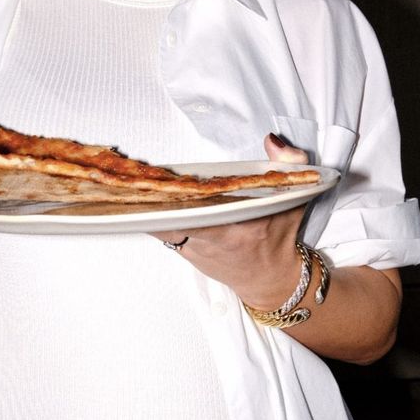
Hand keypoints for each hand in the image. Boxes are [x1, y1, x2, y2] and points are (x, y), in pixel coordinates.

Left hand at [149, 134, 310, 310]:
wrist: (268, 279)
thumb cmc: (278, 235)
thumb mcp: (294, 199)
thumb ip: (290, 165)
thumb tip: (271, 141)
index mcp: (239, 229)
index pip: (203, 215)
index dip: (179, 202)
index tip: (162, 183)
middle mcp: (213, 242)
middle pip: (173, 220)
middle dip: (153, 201)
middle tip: (132, 176)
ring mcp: (195, 250)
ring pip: (163, 226)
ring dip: (146, 207)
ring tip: (125, 182)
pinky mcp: (185, 252)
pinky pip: (162, 231)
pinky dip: (150, 215)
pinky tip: (132, 197)